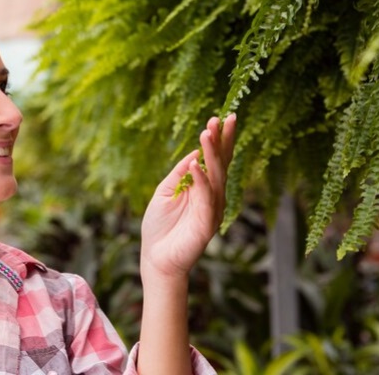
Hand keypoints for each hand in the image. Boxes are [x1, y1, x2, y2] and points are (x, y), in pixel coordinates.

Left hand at [140, 114, 236, 281]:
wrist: (156, 259)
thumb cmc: (159, 227)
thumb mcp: (165, 191)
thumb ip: (180, 173)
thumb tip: (194, 153)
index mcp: (203, 188)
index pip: (215, 160)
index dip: (219, 140)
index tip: (221, 118)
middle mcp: (212, 197)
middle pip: (221, 164)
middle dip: (222, 141)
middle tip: (222, 118)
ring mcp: (212, 210)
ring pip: (216, 177)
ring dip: (211, 155)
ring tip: (207, 133)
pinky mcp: (206, 224)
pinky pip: (205, 198)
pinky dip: (201, 180)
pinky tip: (196, 164)